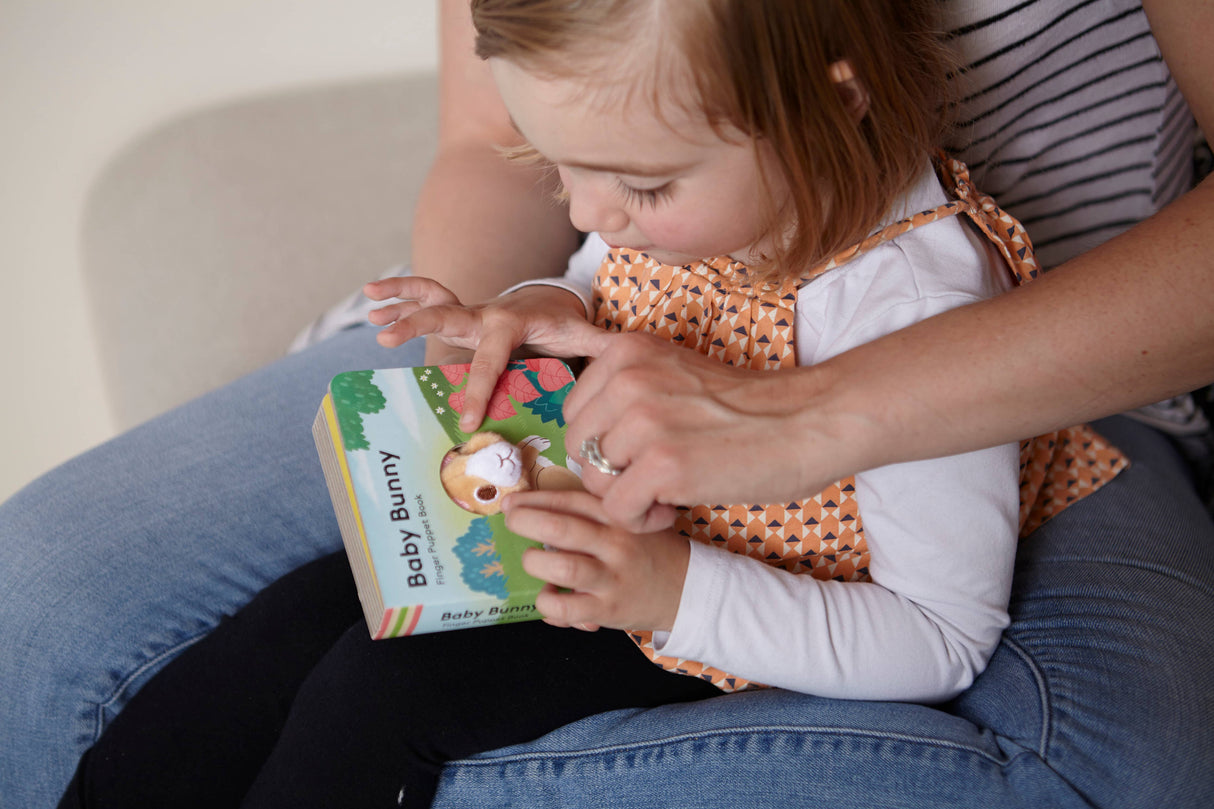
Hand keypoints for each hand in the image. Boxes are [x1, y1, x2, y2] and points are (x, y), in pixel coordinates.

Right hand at [364, 277, 610, 429]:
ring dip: (399, 303)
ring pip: (431, 300)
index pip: (491, 360)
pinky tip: (372, 303)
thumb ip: (602, 349)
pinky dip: (399, 295)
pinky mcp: (458, 314)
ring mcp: (468, 312)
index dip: (478, 390)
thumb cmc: (563, 323)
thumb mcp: (582, 334)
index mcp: (511, 324)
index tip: (466, 421)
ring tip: (370, 313)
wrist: (549, 299)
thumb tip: (630, 359)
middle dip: (420, 326)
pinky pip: (425, 298)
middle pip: (448, 316)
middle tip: (390, 339)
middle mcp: (484, 313)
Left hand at [502, 489, 689, 632]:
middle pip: (563, 528)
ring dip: (536, 562)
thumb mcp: (631, 519)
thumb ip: (592, 513)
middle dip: (527, 521)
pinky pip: (567, 608)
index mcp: (619, 516)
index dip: (535, 499)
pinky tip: (548, 597)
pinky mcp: (609, 610)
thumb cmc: (650, 550)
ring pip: (563, 567)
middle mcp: (616, 544)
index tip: (512, 501)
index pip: (572, 499)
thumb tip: (533, 509)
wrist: (689, 589)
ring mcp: (612, 578)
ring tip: (533, 561)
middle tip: (512, 521)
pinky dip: (548, 603)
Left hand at [566, 332, 847, 532]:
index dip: (603, 442)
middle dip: (609, 473)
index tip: (640, 451)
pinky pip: (618, 510)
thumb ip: (628, 391)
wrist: (806, 419)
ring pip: (594, 482)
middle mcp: (628, 380)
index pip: (575, 412)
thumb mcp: (673, 372)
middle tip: (652, 478)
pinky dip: (641, 520)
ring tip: (665, 494)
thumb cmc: (745, 406)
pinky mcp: (663, 464)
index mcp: (626, 352)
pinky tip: (672, 509)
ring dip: (627, 498)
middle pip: (578, 448)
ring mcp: (643, 421)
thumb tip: (586, 440)